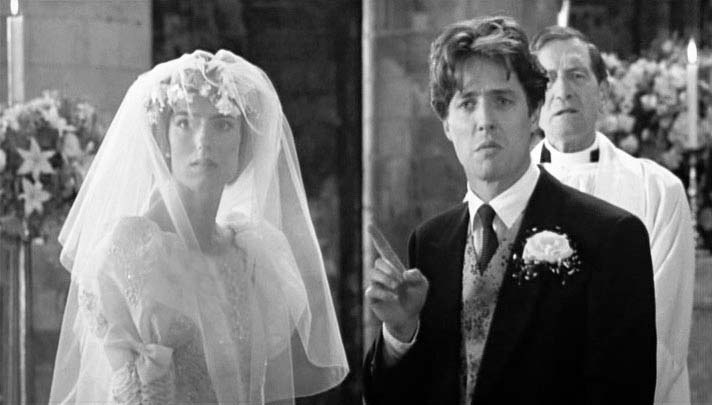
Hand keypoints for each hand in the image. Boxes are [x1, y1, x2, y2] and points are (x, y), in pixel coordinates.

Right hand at [365, 225, 428, 341]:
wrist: (409, 317)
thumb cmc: (415, 298)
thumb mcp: (423, 285)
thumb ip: (418, 276)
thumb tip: (405, 273)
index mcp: (394, 266)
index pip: (383, 248)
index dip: (377, 237)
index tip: (369, 225)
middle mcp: (383, 274)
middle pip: (378, 262)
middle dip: (389, 269)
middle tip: (400, 281)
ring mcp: (376, 284)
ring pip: (373, 274)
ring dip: (387, 279)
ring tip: (397, 288)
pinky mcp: (372, 297)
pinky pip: (372, 290)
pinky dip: (384, 293)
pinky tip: (394, 297)